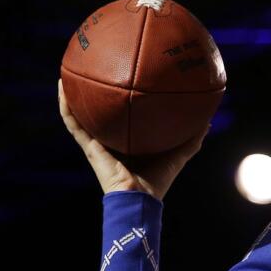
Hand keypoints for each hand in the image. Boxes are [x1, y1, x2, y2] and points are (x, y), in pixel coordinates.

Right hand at [57, 77, 209, 201]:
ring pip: (78, 116)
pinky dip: (65, 105)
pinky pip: (72, 122)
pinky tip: (62, 86)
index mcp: (125, 144)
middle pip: (97, 116)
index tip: (119, 83)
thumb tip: (207, 122)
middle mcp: (107, 142)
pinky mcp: (87, 146)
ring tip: (67, 72)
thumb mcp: (177, 155)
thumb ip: (191, 140)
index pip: (120, 121)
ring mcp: (95, 144)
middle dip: (92, 97)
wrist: (139, 199)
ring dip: (70, 96)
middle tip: (91, 72)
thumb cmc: (157, 183)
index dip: (118, 106)